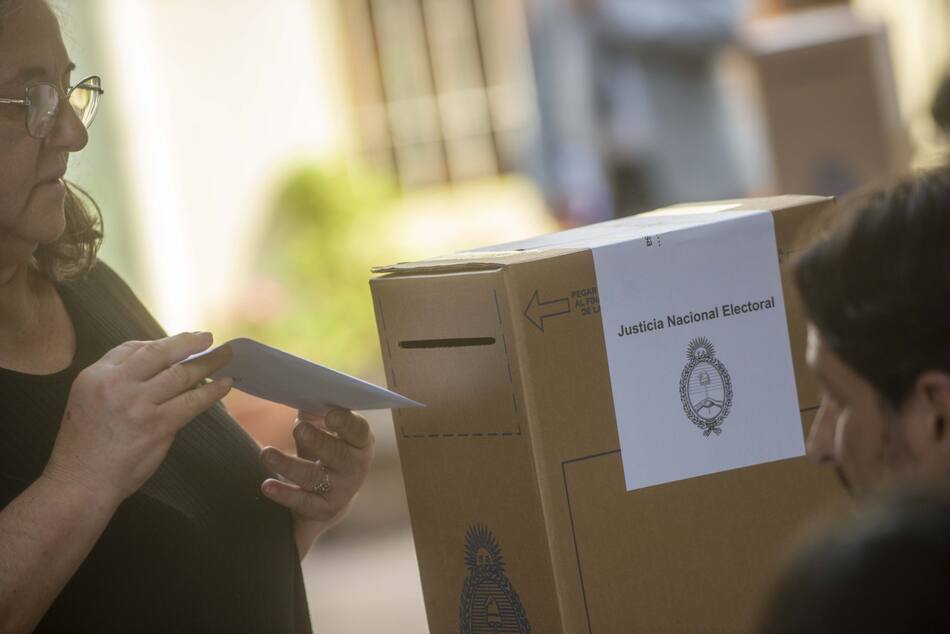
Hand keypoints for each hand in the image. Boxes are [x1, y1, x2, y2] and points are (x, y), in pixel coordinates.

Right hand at [43, 332, 233, 505]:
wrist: (81, 482)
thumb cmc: (85, 446)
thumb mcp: (87, 401)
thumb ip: (118, 381)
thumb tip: (158, 367)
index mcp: (95, 375)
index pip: (131, 348)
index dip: (159, 344)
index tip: (178, 344)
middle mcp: (116, 384)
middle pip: (159, 352)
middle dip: (188, 341)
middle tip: (208, 337)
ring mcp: (138, 404)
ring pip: (180, 374)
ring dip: (208, 362)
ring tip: (225, 355)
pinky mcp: (157, 425)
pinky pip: (192, 401)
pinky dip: (212, 391)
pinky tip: (224, 384)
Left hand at [259, 409, 373, 551]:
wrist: (330, 496)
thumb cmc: (325, 449)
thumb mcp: (323, 430)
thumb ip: (314, 412)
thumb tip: (300, 395)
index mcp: (360, 441)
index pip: (357, 430)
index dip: (345, 422)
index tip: (330, 414)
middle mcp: (355, 467)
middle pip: (336, 453)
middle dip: (318, 440)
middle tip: (299, 429)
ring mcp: (341, 490)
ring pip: (314, 476)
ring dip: (288, 464)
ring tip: (266, 453)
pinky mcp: (323, 510)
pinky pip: (302, 501)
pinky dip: (283, 493)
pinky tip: (267, 485)